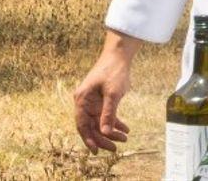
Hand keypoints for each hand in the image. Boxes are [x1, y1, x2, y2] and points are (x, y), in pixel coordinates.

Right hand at [74, 31, 138, 153]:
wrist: (119, 55)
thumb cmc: (114, 71)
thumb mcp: (113, 94)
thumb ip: (109, 113)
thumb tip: (105, 132)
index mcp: (82, 100)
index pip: (82, 125)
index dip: (89, 140)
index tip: (97, 151)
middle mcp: (84, 102)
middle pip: (91, 126)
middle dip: (104, 138)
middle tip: (116, 147)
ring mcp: (92, 101)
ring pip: (99, 122)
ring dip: (111, 131)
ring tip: (125, 138)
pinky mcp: (101, 99)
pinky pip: (106, 115)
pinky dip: (115, 122)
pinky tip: (125, 129)